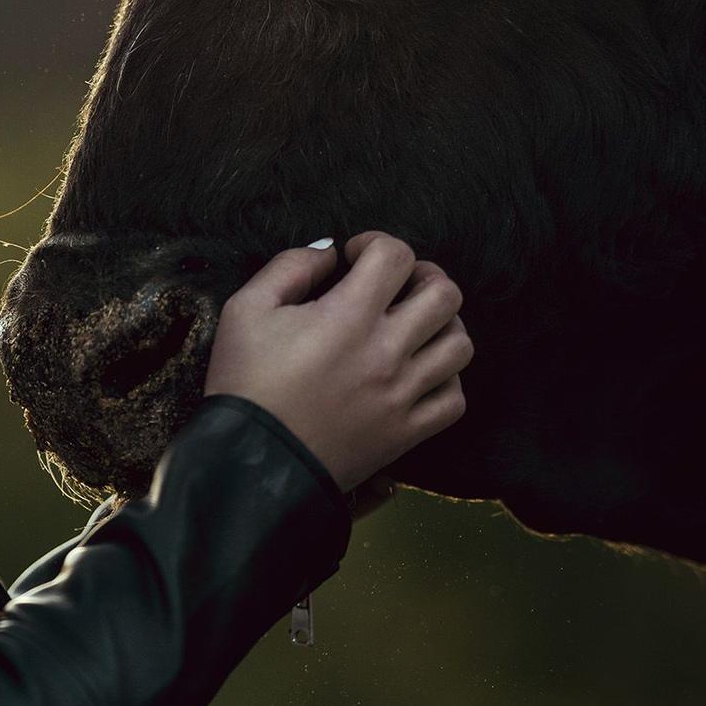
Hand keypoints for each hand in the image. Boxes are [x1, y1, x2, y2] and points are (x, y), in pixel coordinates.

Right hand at [202, 230, 471, 491]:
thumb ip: (290, 266)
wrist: (250, 462)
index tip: (353, 258)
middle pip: (444, 294)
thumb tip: (330, 252)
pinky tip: (417, 373)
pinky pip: (454, 399)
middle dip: (421, 277)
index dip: (375, 243)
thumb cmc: (245, 383)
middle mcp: (386, 352)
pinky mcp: (406, 433)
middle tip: (394, 285)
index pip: (395, 256)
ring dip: (441, 326)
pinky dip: (445, 380)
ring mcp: (402, 395)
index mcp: (348, 316)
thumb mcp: (246, 308)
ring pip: (460, 345)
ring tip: (412, 326)